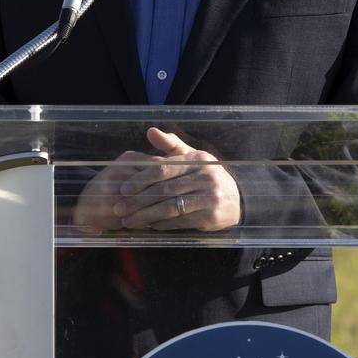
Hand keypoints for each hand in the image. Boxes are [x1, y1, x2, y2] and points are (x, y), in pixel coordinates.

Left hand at [72, 127, 240, 233]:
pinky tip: (148, 226)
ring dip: (146, 216)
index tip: (123, 188)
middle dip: (138, 201)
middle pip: (164, 191)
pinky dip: (162, 225)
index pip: (163, 169)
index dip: (141, 179)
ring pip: (170, 208)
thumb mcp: (192, 157)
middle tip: (119, 208)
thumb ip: (170, 145)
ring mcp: (209, 198)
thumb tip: (150, 131)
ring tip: (128, 221)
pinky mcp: (210, 217)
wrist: (238, 198)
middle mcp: (205, 177)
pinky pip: (180, 222)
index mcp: (197, 160)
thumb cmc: (207, 175)